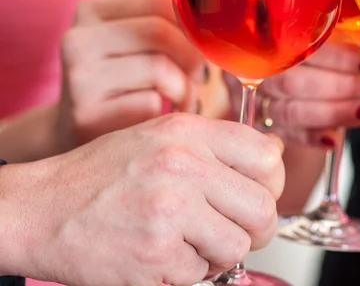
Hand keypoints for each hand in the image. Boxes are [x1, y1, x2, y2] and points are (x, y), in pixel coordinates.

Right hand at [6, 114, 283, 285]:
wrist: (43, 206)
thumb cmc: (104, 172)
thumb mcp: (161, 137)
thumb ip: (215, 144)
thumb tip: (272, 157)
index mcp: (188, 132)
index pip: (267, 155)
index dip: (272, 180)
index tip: (259, 192)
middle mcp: (182, 165)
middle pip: (262, 207)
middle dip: (256, 227)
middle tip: (234, 230)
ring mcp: (169, 211)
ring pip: (237, 246)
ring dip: (220, 252)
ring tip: (191, 242)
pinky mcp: (154, 256)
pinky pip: (200, 274)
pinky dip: (186, 272)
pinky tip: (161, 255)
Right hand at [57, 0, 216, 149]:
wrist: (76, 132)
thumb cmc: (122, 80)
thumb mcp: (133, 43)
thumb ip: (166, 25)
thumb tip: (216, 24)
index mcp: (91, 10)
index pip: (159, 2)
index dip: (191, 25)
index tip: (201, 45)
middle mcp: (77, 39)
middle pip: (160, 32)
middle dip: (192, 55)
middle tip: (199, 75)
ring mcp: (78, 77)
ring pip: (159, 68)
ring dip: (184, 87)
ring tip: (184, 97)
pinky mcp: (86, 115)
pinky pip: (150, 103)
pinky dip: (168, 111)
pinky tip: (164, 117)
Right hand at [224, 41, 359, 146]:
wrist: (271, 66)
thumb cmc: (300, 46)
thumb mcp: (318, 34)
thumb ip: (344, 42)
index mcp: (263, 34)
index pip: (302, 46)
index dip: (340, 56)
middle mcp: (251, 66)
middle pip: (293, 81)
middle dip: (339, 87)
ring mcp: (251, 99)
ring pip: (289, 111)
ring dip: (334, 113)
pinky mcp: (258, 124)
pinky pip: (283, 135)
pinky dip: (311, 138)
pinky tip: (335, 139)